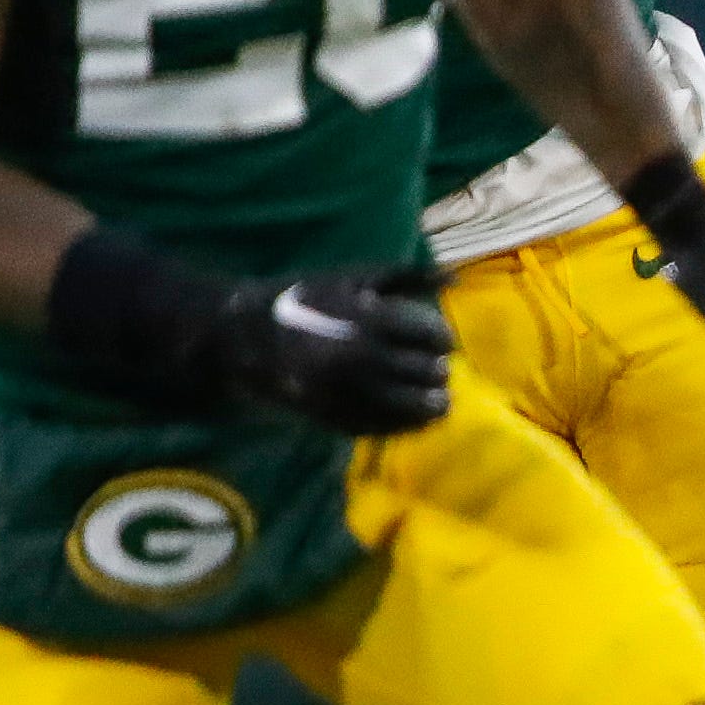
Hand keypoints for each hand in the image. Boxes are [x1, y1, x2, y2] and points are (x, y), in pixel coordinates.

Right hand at [213, 265, 455, 435]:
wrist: (249, 337)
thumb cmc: (309, 299)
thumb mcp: (354, 278)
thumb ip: (407, 276)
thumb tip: (455, 281)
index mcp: (367, 319)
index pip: (428, 335)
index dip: (442, 339)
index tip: (443, 342)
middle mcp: (359, 357)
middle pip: (422, 372)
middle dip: (438, 373)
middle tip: (443, 372)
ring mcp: (345, 391)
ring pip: (406, 406)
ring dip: (431, 407)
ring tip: (440, 403)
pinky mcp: (332, 416)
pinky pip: (380, 428)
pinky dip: (404, 427)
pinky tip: (416, 421)